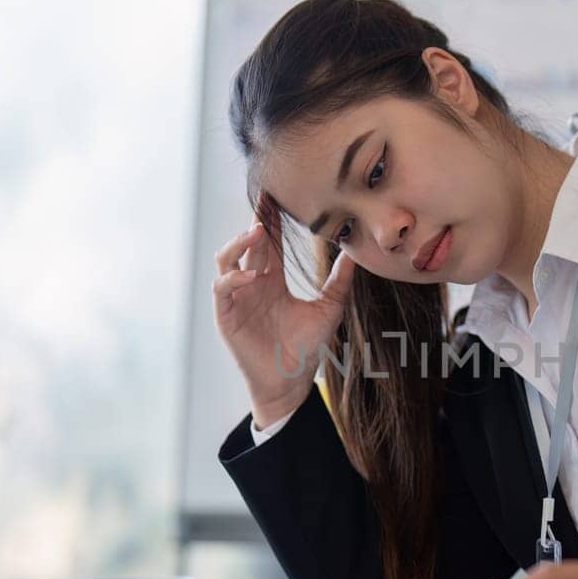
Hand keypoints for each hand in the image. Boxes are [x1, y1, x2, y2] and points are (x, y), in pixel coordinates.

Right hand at [212, 221, 355, 425]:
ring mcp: (237, 298)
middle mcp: (252, 284)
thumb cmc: (306, 347)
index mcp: (272, 279)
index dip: (272, 220)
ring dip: (239, 244)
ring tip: (258, 232)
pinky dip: (233, 279)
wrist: (291, 381)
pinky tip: (251, 275)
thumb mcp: (329, 308)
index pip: (270, 242)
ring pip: (227, 260)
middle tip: (266, 201)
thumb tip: (355, 253)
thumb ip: (339, 281)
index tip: (278, 197)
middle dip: (255, 221)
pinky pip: (222, 289)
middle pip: (248, 244)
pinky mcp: (226, 316)